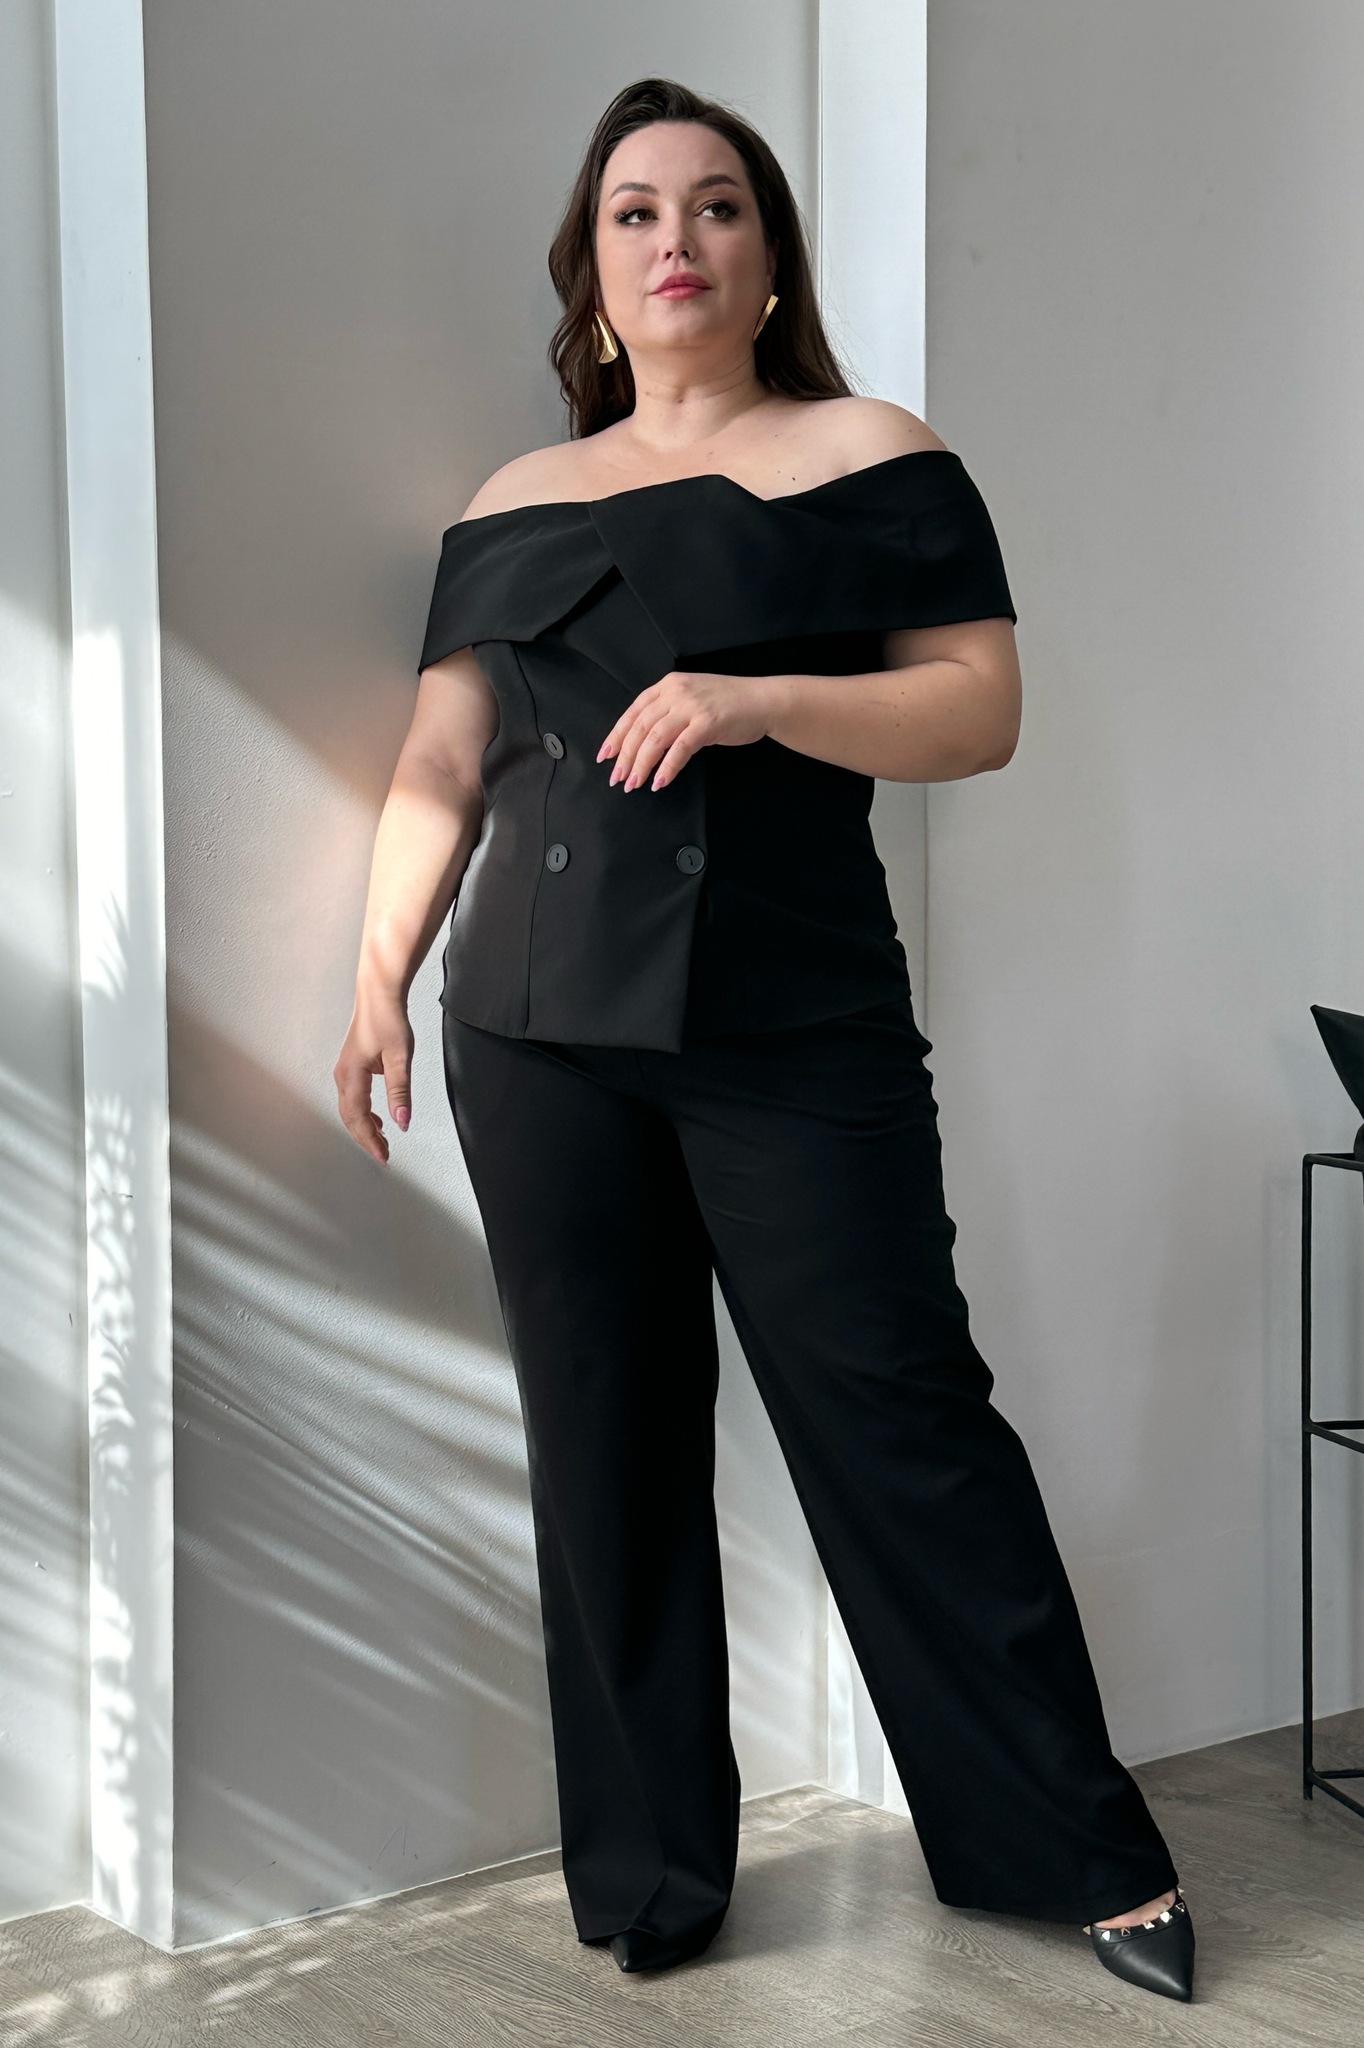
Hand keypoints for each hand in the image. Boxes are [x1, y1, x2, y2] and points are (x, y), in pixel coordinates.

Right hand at [333, 982, 414, 1165]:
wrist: (379, 996)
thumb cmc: (387, 1020)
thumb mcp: (400, 1058)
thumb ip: (400, 1092)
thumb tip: (402, 1122)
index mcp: (352, 1076)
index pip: (359, 1118)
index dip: (370, 1141)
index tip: (384, 1156)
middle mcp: (343, 1076)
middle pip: (350, 1118)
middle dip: (366, 1139)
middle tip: (384, 1155)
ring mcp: (344, 1072)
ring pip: (349, 1110)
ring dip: (364, 1128)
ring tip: (382, 1141)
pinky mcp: (351, 1068)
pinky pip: (353, 1099)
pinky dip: (364, 1114)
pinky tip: (378, 1119)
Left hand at [597, 671, 786, 791]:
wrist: (762, 701)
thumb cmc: (728, 703)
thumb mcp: (691, 699)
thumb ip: (668, 712)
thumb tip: (642, 741)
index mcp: (668, 685)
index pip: (634, 712)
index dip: (616, 735)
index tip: (605, 756)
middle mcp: (677, 692)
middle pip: (640, 727)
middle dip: (625, 756)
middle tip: (617, 778)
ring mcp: (692, 706)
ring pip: (655, 738)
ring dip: (641, 764)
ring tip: (634, 783)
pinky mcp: (707, 723)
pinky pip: (680, 749)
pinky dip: (667, 767)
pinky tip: (660, 782)